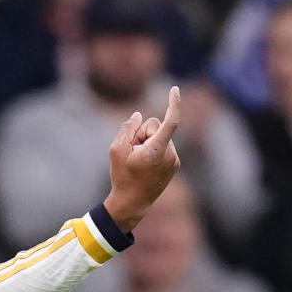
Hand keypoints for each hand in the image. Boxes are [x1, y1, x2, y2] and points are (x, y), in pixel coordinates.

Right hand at [104, 86, 180, 232]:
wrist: (133, 202)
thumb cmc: (122, 176)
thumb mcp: (116, 149)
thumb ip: (127, 128)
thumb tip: (138, 116)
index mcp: (158, 149)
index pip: (170, 121)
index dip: (173, 104)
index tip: (175, 89)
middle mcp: (170, 153)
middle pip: (155, 126)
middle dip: (142, 133)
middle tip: (131, 151)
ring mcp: (174, 160)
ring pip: (158, 136)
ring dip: (147, 142)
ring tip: (138, 161)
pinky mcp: (174, 164)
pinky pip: (162, 145)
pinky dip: (153, 149)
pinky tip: (144, 164)